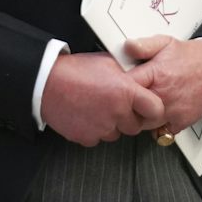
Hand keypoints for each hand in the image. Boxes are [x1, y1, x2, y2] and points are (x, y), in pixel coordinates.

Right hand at [39, 51, 164, 146]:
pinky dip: (94, 130)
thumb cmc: (76, 71)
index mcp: (126, 91)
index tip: (149, 109)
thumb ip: (128, 75)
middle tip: (116, 106)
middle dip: (129, 118)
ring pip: (116, 134)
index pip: (155, 110)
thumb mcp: (108, 63)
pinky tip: (86, 116)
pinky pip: (98, 138)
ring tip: (97, 108)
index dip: (153, 109)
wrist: (46, 84)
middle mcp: (117, 112)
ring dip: (111, 125)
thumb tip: (140, 78)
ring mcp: (102, 127)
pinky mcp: (87, 137)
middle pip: (135, 126)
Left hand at [126, 36, 201, 134]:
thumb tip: (127, 47)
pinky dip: (157, 126)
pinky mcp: (182, 122)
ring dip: (141, 117)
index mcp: (157, 75)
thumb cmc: (193, 57)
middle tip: (128, 100)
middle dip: (127, 106)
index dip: (118, 88)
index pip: (126, 88)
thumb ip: (143, 45)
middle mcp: (164, 95)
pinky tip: (158, 114)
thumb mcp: (166, 42)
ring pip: (144, 124)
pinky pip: (161, 132)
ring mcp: (173, 111)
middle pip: (131, 111)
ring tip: (142, 106)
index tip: (116, 86)